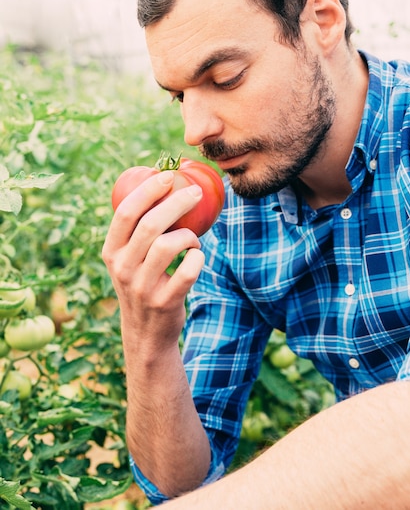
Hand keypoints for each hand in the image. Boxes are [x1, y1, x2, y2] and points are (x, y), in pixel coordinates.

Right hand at [102, 170, 204, 350]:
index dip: (147, 191)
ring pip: (168, 245)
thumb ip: (137, 231)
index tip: (167, 175)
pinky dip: (198, 258)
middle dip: (177, 202)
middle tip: (196, 192)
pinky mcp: (164, 302)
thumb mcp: (128, 259)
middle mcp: (122, 268)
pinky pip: (188, 270)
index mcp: (111, 251)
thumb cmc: (142, 282)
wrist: (145, 334)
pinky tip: (196, 257)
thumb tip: (163, 185)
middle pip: (150, 225)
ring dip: (189, 235)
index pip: (125, 213)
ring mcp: (142, 287)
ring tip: (193, 239)